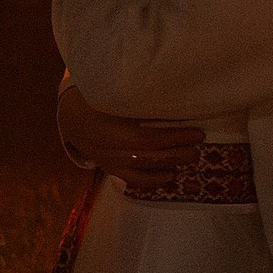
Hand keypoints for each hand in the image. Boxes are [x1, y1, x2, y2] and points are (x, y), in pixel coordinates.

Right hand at [57, 84, 202, 187]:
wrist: (72, 119)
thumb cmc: (97, 100)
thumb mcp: (114, 94)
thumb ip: (138, 96)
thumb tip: (172, 91)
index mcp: (114, 128)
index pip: (150, 138)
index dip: (176, 138)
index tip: (198, 132)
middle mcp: (114, 150)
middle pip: (152, 156)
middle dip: (179, 152)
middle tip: (199, 145)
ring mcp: (113, 163)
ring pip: (146, 170)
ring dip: (172, 164)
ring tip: (191, 157)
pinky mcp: (112, 170)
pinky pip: (135, 181)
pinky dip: (154, 180)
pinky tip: (170, 174)